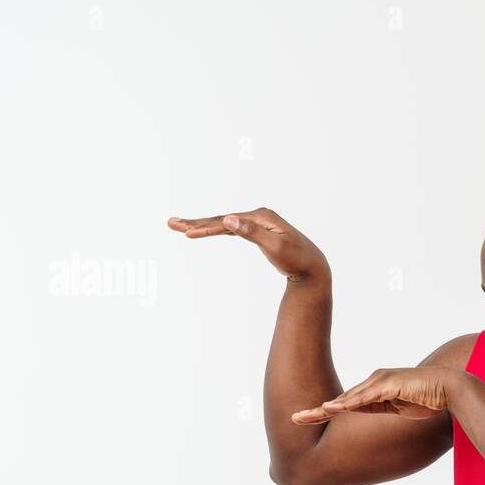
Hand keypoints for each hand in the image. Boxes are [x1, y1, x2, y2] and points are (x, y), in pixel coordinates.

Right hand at [166, 207, 330, 283]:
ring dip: (203, 225)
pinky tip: (206, 230)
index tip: (187, 233)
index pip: (227, 222)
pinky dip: (217, 230)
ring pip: (224, 224)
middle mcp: (257, 216)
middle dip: (196, 222)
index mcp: (260, 217)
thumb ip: (252, 232)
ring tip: (182, 227)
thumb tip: (229, 218)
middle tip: (171, 223)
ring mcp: (257, 224)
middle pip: (221, 219)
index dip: (206, 228)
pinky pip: (232, 230)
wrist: (312, 267)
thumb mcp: (275, 247)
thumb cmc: (297, 259)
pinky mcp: (257, 232)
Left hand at [291, 366, 456, 422]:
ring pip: (349, 398)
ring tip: (307, 416)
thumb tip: (364, 414)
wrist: (452, 390)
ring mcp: (381, 381)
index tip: (304, 419)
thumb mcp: (398, 408)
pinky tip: (333, 408)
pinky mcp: (390, 384)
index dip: (323, 412)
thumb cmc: (429, 399)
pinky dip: (349, 403)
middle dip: (317, 411)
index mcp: (375, 387)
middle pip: (341, 399)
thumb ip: (379, 408)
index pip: (345, 402)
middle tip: (294, 418)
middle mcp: (375, 381)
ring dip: (328, 408)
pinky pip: (366, 397)